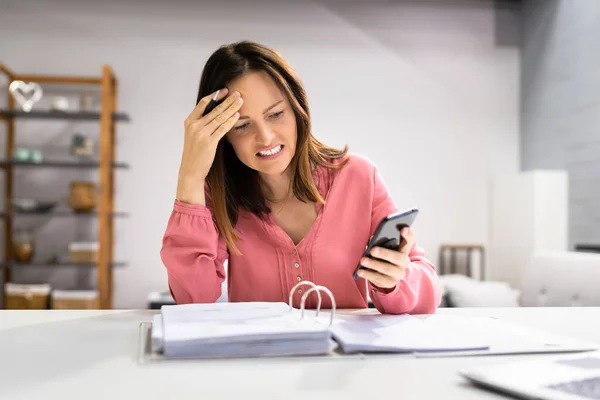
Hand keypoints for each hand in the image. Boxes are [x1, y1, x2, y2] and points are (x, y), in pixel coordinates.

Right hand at [176, 88, 242, 203]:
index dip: (215, 96)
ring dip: (231, 108)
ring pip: (219, 117)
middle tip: (237, 93)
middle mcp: (194, 125)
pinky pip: (222, 128)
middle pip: (214, 109)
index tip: (225, 91)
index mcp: (189, 121)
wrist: (190, 169)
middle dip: (227, 100)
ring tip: (240, 101)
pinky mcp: (209, 142)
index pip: (203, 103)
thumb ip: (201, 123)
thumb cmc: (195, 152)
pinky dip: (230, 121)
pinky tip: (237, 115)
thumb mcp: (194, 135)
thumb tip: (215, 112)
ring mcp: (201, 133)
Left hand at [357, 227, 415, 288]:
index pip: (410, 239)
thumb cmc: (384, 255)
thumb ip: (380, 240)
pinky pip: (380, 279)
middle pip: (398, 257)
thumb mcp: (384, 247)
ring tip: (363, 261)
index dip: (408, 234)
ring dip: (374, 264)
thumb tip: (373, 239)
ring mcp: (399, 273)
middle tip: (372, 250)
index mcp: (404, 249)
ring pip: (387, 269)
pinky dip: (369, 274)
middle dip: (385, 253)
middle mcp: (404, 261)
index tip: (403, 229)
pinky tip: (361, 271)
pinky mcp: (391, 282)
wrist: (388, 275)